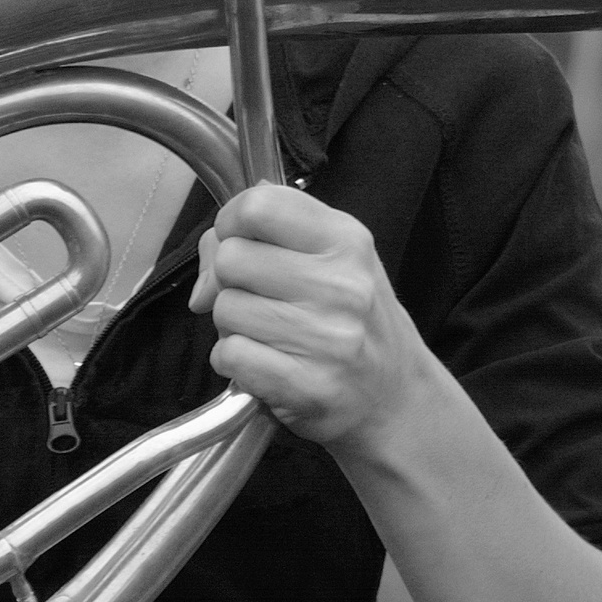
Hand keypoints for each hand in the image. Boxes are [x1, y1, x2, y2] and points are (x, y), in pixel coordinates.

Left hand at [188, 183, 438, 448]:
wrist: (396, 396)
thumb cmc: (354, 321)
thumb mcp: (331, 260)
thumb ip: (265, 241)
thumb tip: (205, 280)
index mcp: (347, 240)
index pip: (259, 205)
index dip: (232, 222)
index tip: (242, 241)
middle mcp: (342, 285)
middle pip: (230, 258)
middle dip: (230, 280)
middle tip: (262, 300)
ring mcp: (327, 338)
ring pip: (224, 308)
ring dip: (232, 325)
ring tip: (269, 335)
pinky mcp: (308, 385)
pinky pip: (229, 354)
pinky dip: (234, 362)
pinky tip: (265, 363)